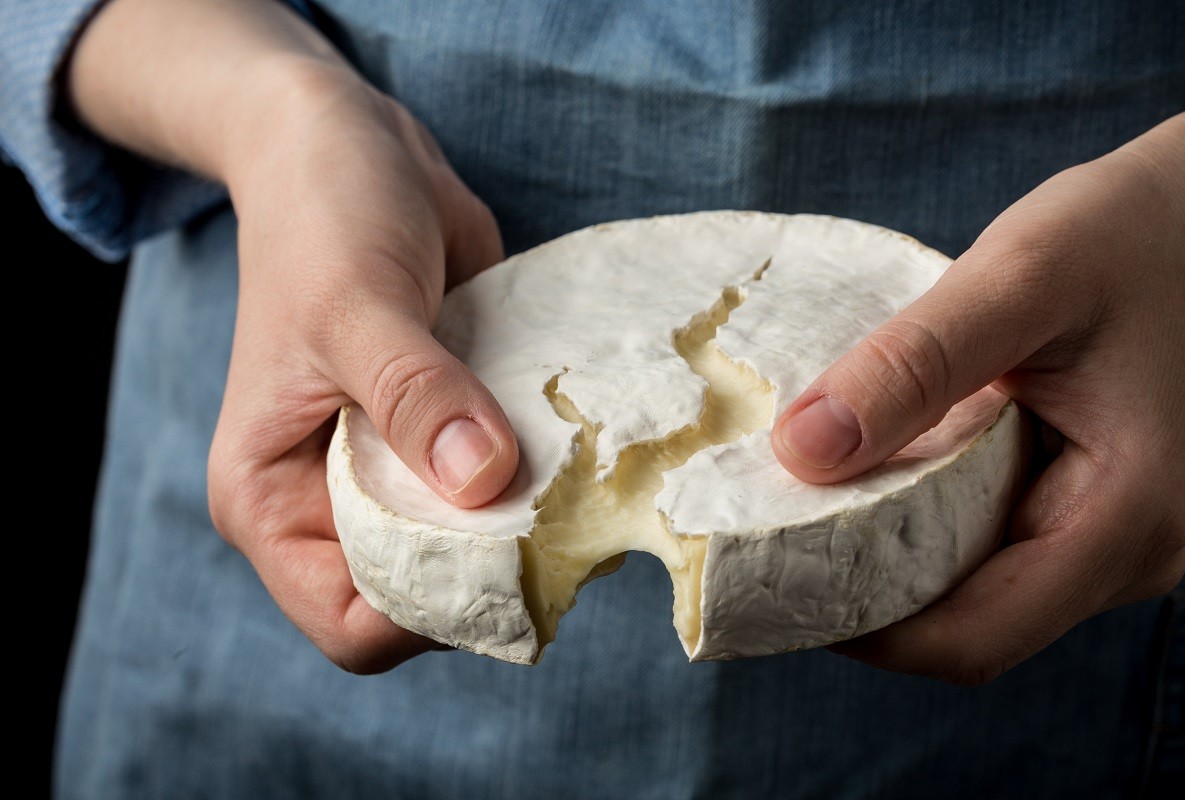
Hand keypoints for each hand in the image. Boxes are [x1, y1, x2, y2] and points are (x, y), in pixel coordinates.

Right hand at [69, 0, 518, 673]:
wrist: (352, 150)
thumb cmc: (323, 220)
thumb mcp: (357, 305)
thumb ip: (415, 397)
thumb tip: (484, 481)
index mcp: (272, 501)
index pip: (352, 621)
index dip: (429, 609)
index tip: (507, 553)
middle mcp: (330, 503)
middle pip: (424, 594)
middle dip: (492, 570)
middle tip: (564, 514)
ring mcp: (395, 472)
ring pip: (473, 546)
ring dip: (529, 522)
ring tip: (580, 475)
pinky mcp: (448, 434)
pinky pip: (502, 485)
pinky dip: (543, 475)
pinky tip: (580, 441)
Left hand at [772, 109, 1184, 683]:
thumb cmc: (1128, 233)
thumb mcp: (1020, 278)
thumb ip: (913, 363)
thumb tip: (802, 450)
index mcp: (1123, 520)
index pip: (972, 638)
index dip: (862, 630)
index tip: (771, 581)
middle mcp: (1123, 552)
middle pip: (966, 627)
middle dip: (861, 599)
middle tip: (765, 544)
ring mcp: (1102, 535)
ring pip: (971, 592)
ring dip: (883, 563)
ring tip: (798, 510)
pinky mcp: (1077, 504)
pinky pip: (983, 545)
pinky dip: (914, 526)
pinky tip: (862, 478)